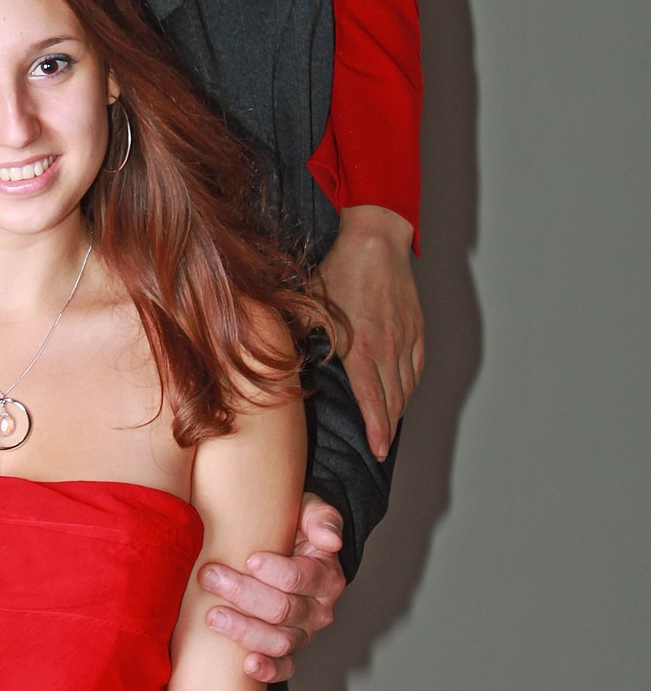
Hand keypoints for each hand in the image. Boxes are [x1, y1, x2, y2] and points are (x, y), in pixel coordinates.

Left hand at [200, 495, 345, 682]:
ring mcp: (303, 634)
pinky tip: (247, 665)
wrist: (289, 548)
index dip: (276, 572)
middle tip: (210, 576)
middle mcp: (318, 610)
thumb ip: (322, 518)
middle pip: (283, 610)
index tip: (250, 560)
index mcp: (326, 576)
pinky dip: (268, 670)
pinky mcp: (288, 650)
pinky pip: (284, 669)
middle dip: (244, 593)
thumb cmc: (295, 528)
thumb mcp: (310, 511)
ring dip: (244, 630)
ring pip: (279, 641)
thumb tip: (331, 539)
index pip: (301, 578)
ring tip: (214, 616)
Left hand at [316, 204, 424, 459]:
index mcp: (361, 346)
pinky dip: (410, 385)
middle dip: (387, 428)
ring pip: (406, 386)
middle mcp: (388, 348)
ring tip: (389, 428)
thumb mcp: (309, 303)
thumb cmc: (341, 268)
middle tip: (381, 449)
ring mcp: (406, 339)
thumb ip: (295, 333)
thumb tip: (273, 354)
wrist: (376, 240)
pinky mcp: (416, 329)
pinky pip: (417, 367)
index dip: (377, 429)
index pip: (372, 399)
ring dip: (398, 409)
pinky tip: (403, 393)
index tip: (378, 450)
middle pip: (393, 399)